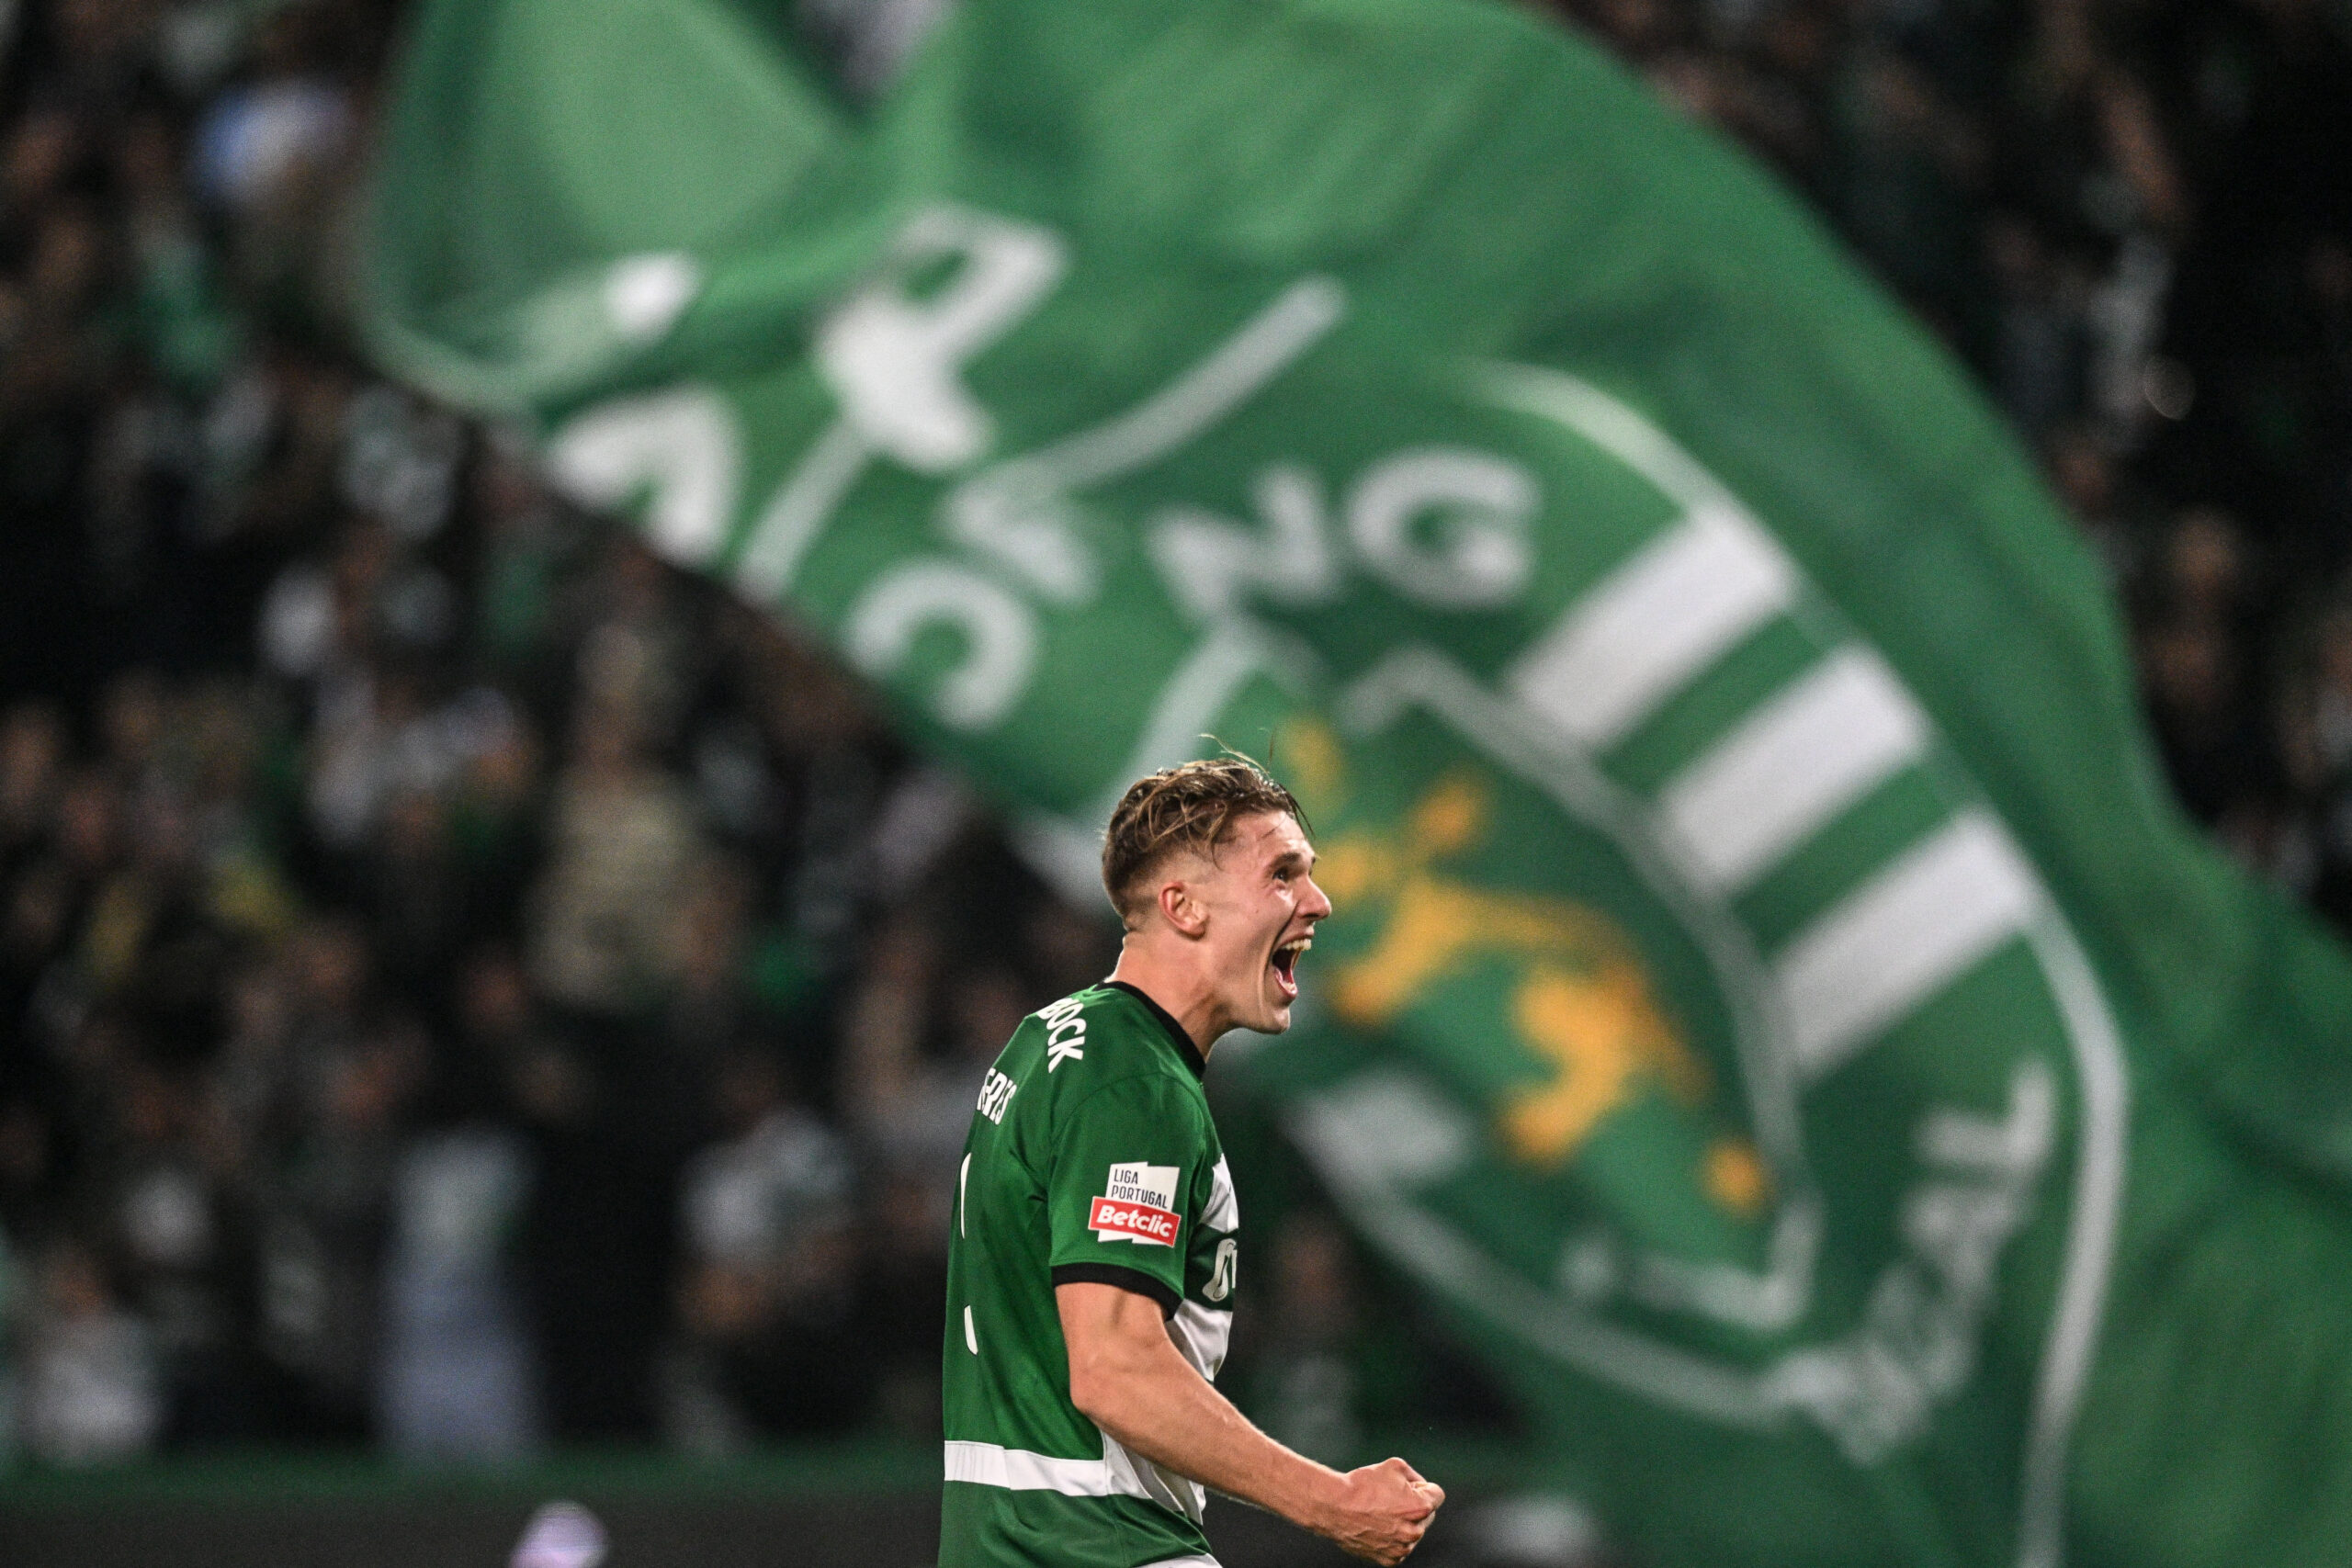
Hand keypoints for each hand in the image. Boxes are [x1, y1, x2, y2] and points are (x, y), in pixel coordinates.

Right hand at [1316, 1457, 1444, 1564]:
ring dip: (1404, 1523)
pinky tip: (1377, 1527)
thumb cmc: (1362, 1485)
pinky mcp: (1389, 1560)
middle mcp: (1414, 1532)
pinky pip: (1399, 1546)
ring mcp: (1402, 1548)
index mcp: (1420, 1508)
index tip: (1406, 1487)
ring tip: (1380, 1513)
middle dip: (1414, 1506)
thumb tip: (1421, 1487)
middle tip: (1390, 1499)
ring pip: (1412, 1532)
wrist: (1334, 1506)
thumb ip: (1415, 1476)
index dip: (1422, 1487)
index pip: (1437, 1495)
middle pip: (1426, 1515)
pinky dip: (1392, 1538)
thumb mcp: (1394, 1466)